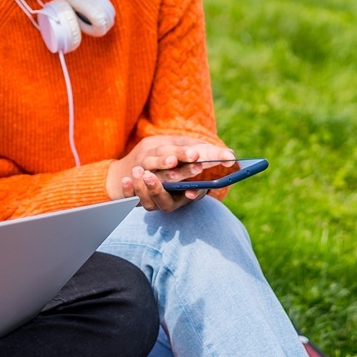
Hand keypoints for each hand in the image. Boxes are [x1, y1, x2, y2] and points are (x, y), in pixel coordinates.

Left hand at [106, 135, 232, 212]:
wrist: (149, 162)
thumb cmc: (178, 158)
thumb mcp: (194, 153)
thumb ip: (212, 155)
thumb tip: (229, 156)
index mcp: (186, 193)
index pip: (192, 195)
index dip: (192, 194)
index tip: (190, 191)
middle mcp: (168, 201)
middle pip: (164, 202)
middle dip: (158, 190)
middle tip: (150, 176)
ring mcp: (151, 201)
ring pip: (146, 202)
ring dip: (142, 188)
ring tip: (139, 172)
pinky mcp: (135, 197)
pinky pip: (129, 198)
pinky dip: (128, 190)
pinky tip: (127, 179)